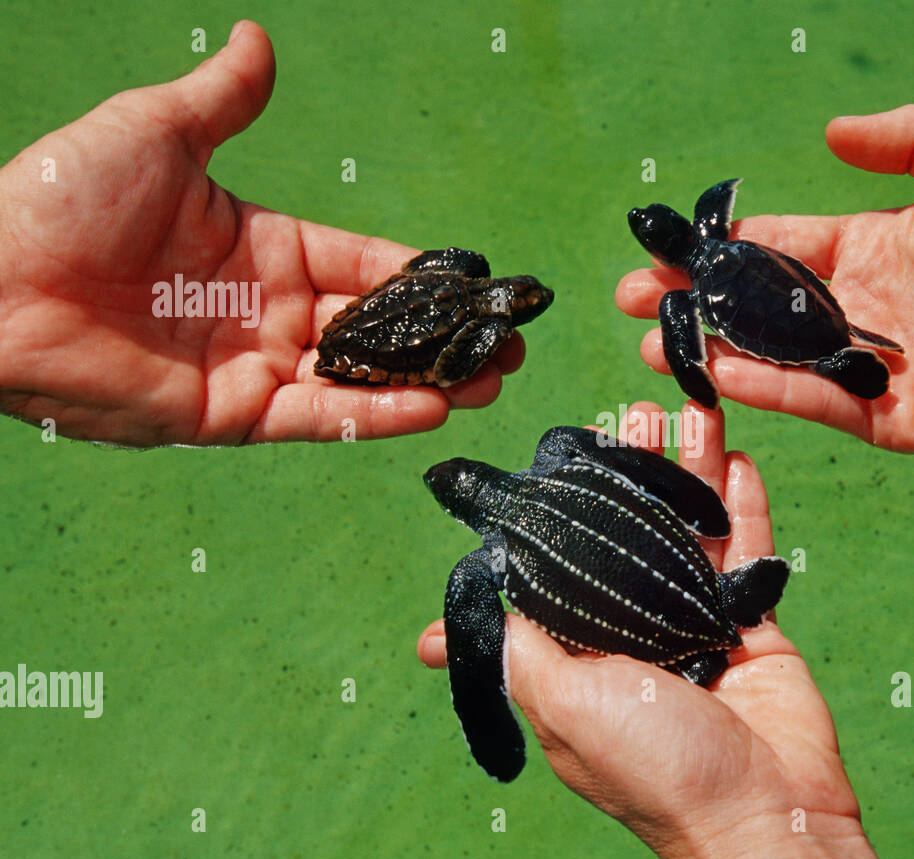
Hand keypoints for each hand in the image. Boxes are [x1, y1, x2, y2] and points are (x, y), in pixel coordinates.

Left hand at [0, 20, 520, 445]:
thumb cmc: (61, 195)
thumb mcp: (156, 131)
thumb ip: (222, 98)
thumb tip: (258, 38)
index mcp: (259, 245)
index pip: (361, 262)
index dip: (421, 275)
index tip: (478, 282)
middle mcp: (265, 311)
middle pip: (375, 329)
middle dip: (443, 339)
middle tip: (504, 346)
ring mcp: (250, 365)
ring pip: (358, 379)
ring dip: (428, 383)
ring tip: (490, 381)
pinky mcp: (228, 414)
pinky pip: (315, 416)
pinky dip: (373, 416)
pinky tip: (432, 406)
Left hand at [418, 401, 877, 858]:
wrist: (766, 811)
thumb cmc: (657, 767)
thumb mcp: (566, 705)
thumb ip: (519, 651)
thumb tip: (451, 625)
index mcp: (579, 654)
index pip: (560, 565)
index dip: (560, 509)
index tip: (558, 455)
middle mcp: (633, 632)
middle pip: (628, 531)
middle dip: (629, 470)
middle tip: (631, 412)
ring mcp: (695, 623)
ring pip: (687, 528)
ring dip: (688, 467)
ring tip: (685, 407)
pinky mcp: (751, 623)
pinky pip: (746, 549)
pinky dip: (742, 503)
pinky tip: (736, 455)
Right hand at [616, 104, 913, 454]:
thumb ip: (909, 137)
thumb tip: (830, 131)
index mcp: (872, 247)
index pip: (778, 245)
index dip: (720, 248)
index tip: (667, 248)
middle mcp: (858, 305)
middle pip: (755, 303)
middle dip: (691, 301)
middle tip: (630, 298)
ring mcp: (863, 363)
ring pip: (767, 355)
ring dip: (706, 349)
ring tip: (648, 343)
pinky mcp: (879, 413)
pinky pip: (807, 398)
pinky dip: (757, 387)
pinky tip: (710, 371)